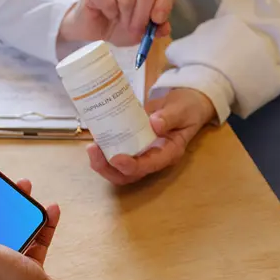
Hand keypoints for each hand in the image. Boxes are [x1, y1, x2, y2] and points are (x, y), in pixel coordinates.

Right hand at [58, 0, 174, 47]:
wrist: (93, 30)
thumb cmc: (118, 25)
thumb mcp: (142, 31)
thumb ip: (155, 28)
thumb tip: (164, 28)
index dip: (164, 3)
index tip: (157, 20)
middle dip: (142, 14)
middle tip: (136, 29)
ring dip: (125, 15)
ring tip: (120, 22)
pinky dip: (109, 11)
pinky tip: (107, 14)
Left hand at [88, 88, 215, 184]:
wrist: (186, 104)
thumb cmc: (188, 108)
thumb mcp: (182, 109)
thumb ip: (170, 117)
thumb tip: (154, 124)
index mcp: (169, 153)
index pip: (150, 166)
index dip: (131, 166)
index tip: (116, 158)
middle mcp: (154, 157)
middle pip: (129, 175)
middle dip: (109, 169)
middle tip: (94, 151)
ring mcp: (142, 153)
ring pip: (119, 170)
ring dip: (102, 163)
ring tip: (91, 148)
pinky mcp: (133, 146)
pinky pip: (116, 155)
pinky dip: (103, 151)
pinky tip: (95, 140)